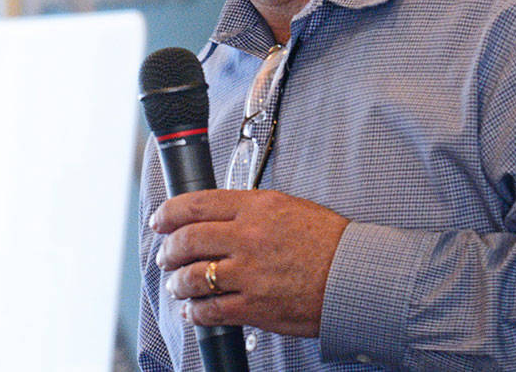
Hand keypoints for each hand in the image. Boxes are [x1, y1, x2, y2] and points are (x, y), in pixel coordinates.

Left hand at [150, 188, 349, 336]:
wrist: (355, 275)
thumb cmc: (329, 241)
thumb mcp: (289, 207)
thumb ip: (251, 209)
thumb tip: (219, 215)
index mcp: (256, 206)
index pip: (196, 203)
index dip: (169, 213)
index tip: (160, 220)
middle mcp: (247, 236)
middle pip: (187, 240)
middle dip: (168, 251)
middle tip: (166, 256)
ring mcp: (249, 273)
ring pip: (193, 277)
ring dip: (178, 283)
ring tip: (178, 285)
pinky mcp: (254, 306)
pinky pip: (211, 310)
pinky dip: (196, 312)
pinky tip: (194, 311)